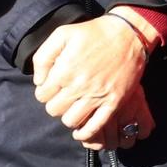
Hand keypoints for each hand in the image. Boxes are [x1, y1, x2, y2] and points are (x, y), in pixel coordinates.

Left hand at [35, 15, 149, 146]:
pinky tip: (80, 131)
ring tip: (72, 107)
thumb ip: (44, 57)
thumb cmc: (93, 33)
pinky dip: (85, 133)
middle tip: (62, 96)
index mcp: (65, 70)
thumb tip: (39, 80)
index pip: (42, 95)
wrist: (127, 35)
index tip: (52, 86)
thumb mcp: (62, 34)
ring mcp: (97, 96)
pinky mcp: (113, 103)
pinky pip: (95, 127)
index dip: (44, 91)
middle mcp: (79, 86)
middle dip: (54, 103)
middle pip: (54, 110)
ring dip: (68, 116)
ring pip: (71, 121)